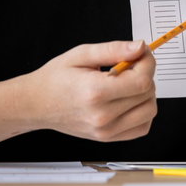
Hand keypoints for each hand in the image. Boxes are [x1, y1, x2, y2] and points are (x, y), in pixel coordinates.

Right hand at [21, 40, 156, 141]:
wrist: (36, 104)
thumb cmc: (55, 79)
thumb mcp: (82, 54)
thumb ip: (113, 49)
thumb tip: (139, 47)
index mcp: (95, 92)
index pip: (142, 81)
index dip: (148, 63)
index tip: (141, 54)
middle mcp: (102, 116)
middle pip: (148, 94)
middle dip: (145, 74)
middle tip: (130, 66)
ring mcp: (105, 131)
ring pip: (149, 111)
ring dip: (146, 94)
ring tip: (128, 83)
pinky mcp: (108, 138)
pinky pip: (142, 127)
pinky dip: (143, 112)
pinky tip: (130, 100)